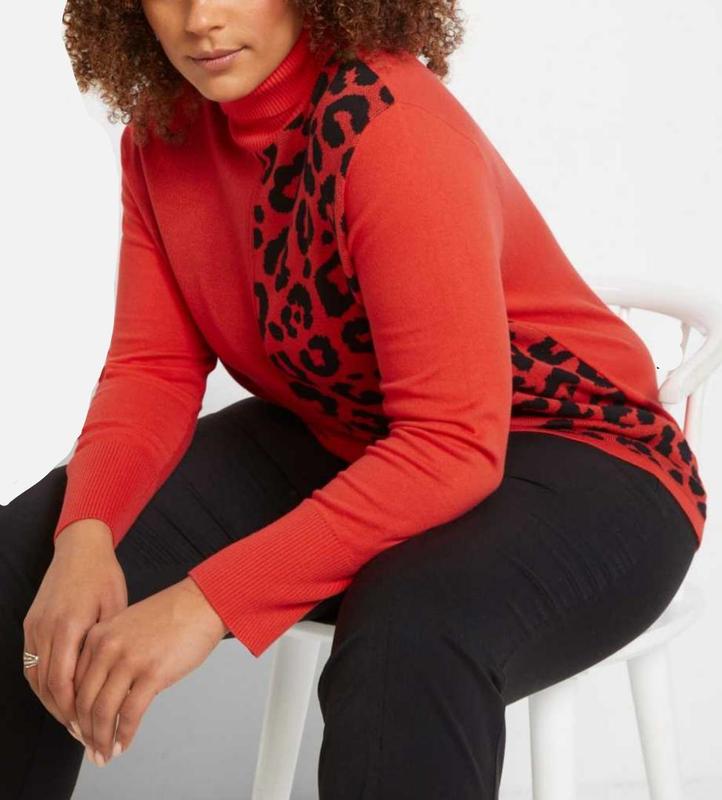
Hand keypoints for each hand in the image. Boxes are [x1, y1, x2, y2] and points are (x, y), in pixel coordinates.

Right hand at [23, 520, 125, 736]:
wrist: (80, 547)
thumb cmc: (104, 575)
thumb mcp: (116, 607)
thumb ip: (109, 643)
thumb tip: (115, 679)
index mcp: (68, 626)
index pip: (63, 682)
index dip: (74, 710)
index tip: (89, 727)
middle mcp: (45, 629)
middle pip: (47, 686)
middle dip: (64, 714)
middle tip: (83, 734)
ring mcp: (34, 627)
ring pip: (35, 678)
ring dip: (52, 702)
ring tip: (72, 721)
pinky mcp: (30, 624)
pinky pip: (31, 663)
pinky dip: (43, 684)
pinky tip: (59, 696)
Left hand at [72, 576, 228, 763]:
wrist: (202, 603)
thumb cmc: (172, 615)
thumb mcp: (128, 626)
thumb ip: (110, 652)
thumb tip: (103, 692)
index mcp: (98, 635)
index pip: (73, 684)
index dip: (74, 714)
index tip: (80, 730)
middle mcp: (107, 647)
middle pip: (84, 702)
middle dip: (86, 733)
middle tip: (91, 750)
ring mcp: (129, 660)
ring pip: (103, 712)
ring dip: (102, 739)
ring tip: (106, 754)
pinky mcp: (152, 673)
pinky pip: (130, 713)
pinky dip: (125, 734)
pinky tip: (124, 744)